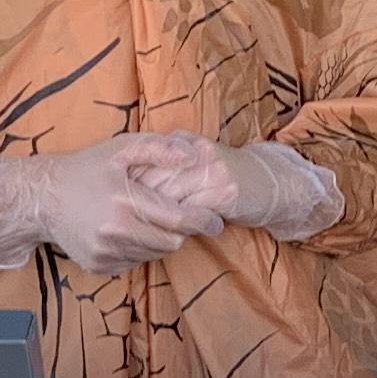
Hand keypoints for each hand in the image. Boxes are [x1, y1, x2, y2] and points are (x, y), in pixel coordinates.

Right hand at [0, 137, 223, 271]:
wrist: (42, 198)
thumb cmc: (85, 169)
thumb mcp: (119, 148)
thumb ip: (158, 149)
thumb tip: (192, 156)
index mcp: (125, 202)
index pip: (178, 219)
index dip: (203, 221)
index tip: (215, 220)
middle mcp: (116, 233)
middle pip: (170, 242)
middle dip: (181, 231)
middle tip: (178, 216)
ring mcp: (106, 253)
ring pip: (154, 254)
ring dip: (160, 239)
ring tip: (148, 219)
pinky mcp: (99, 266)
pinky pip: (134, 262)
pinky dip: (139, 249)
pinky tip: (128, 230)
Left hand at [118, 133, 343, 241]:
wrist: (269, 183)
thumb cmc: (223, 177)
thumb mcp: (193, 161)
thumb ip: (165, 162)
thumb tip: (128, 173)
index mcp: (184, 141)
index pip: (145, 158)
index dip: (125, 182)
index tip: (107, 200)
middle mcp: (196, 151)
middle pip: (152, 177)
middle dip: (133, 201)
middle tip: (114, 220)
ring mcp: (211, 170)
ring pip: (169, 197)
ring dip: (152, 217)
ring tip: (135, 231)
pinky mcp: (224, 192)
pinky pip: (191, 212)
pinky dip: (177, 226)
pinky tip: (167, 236)